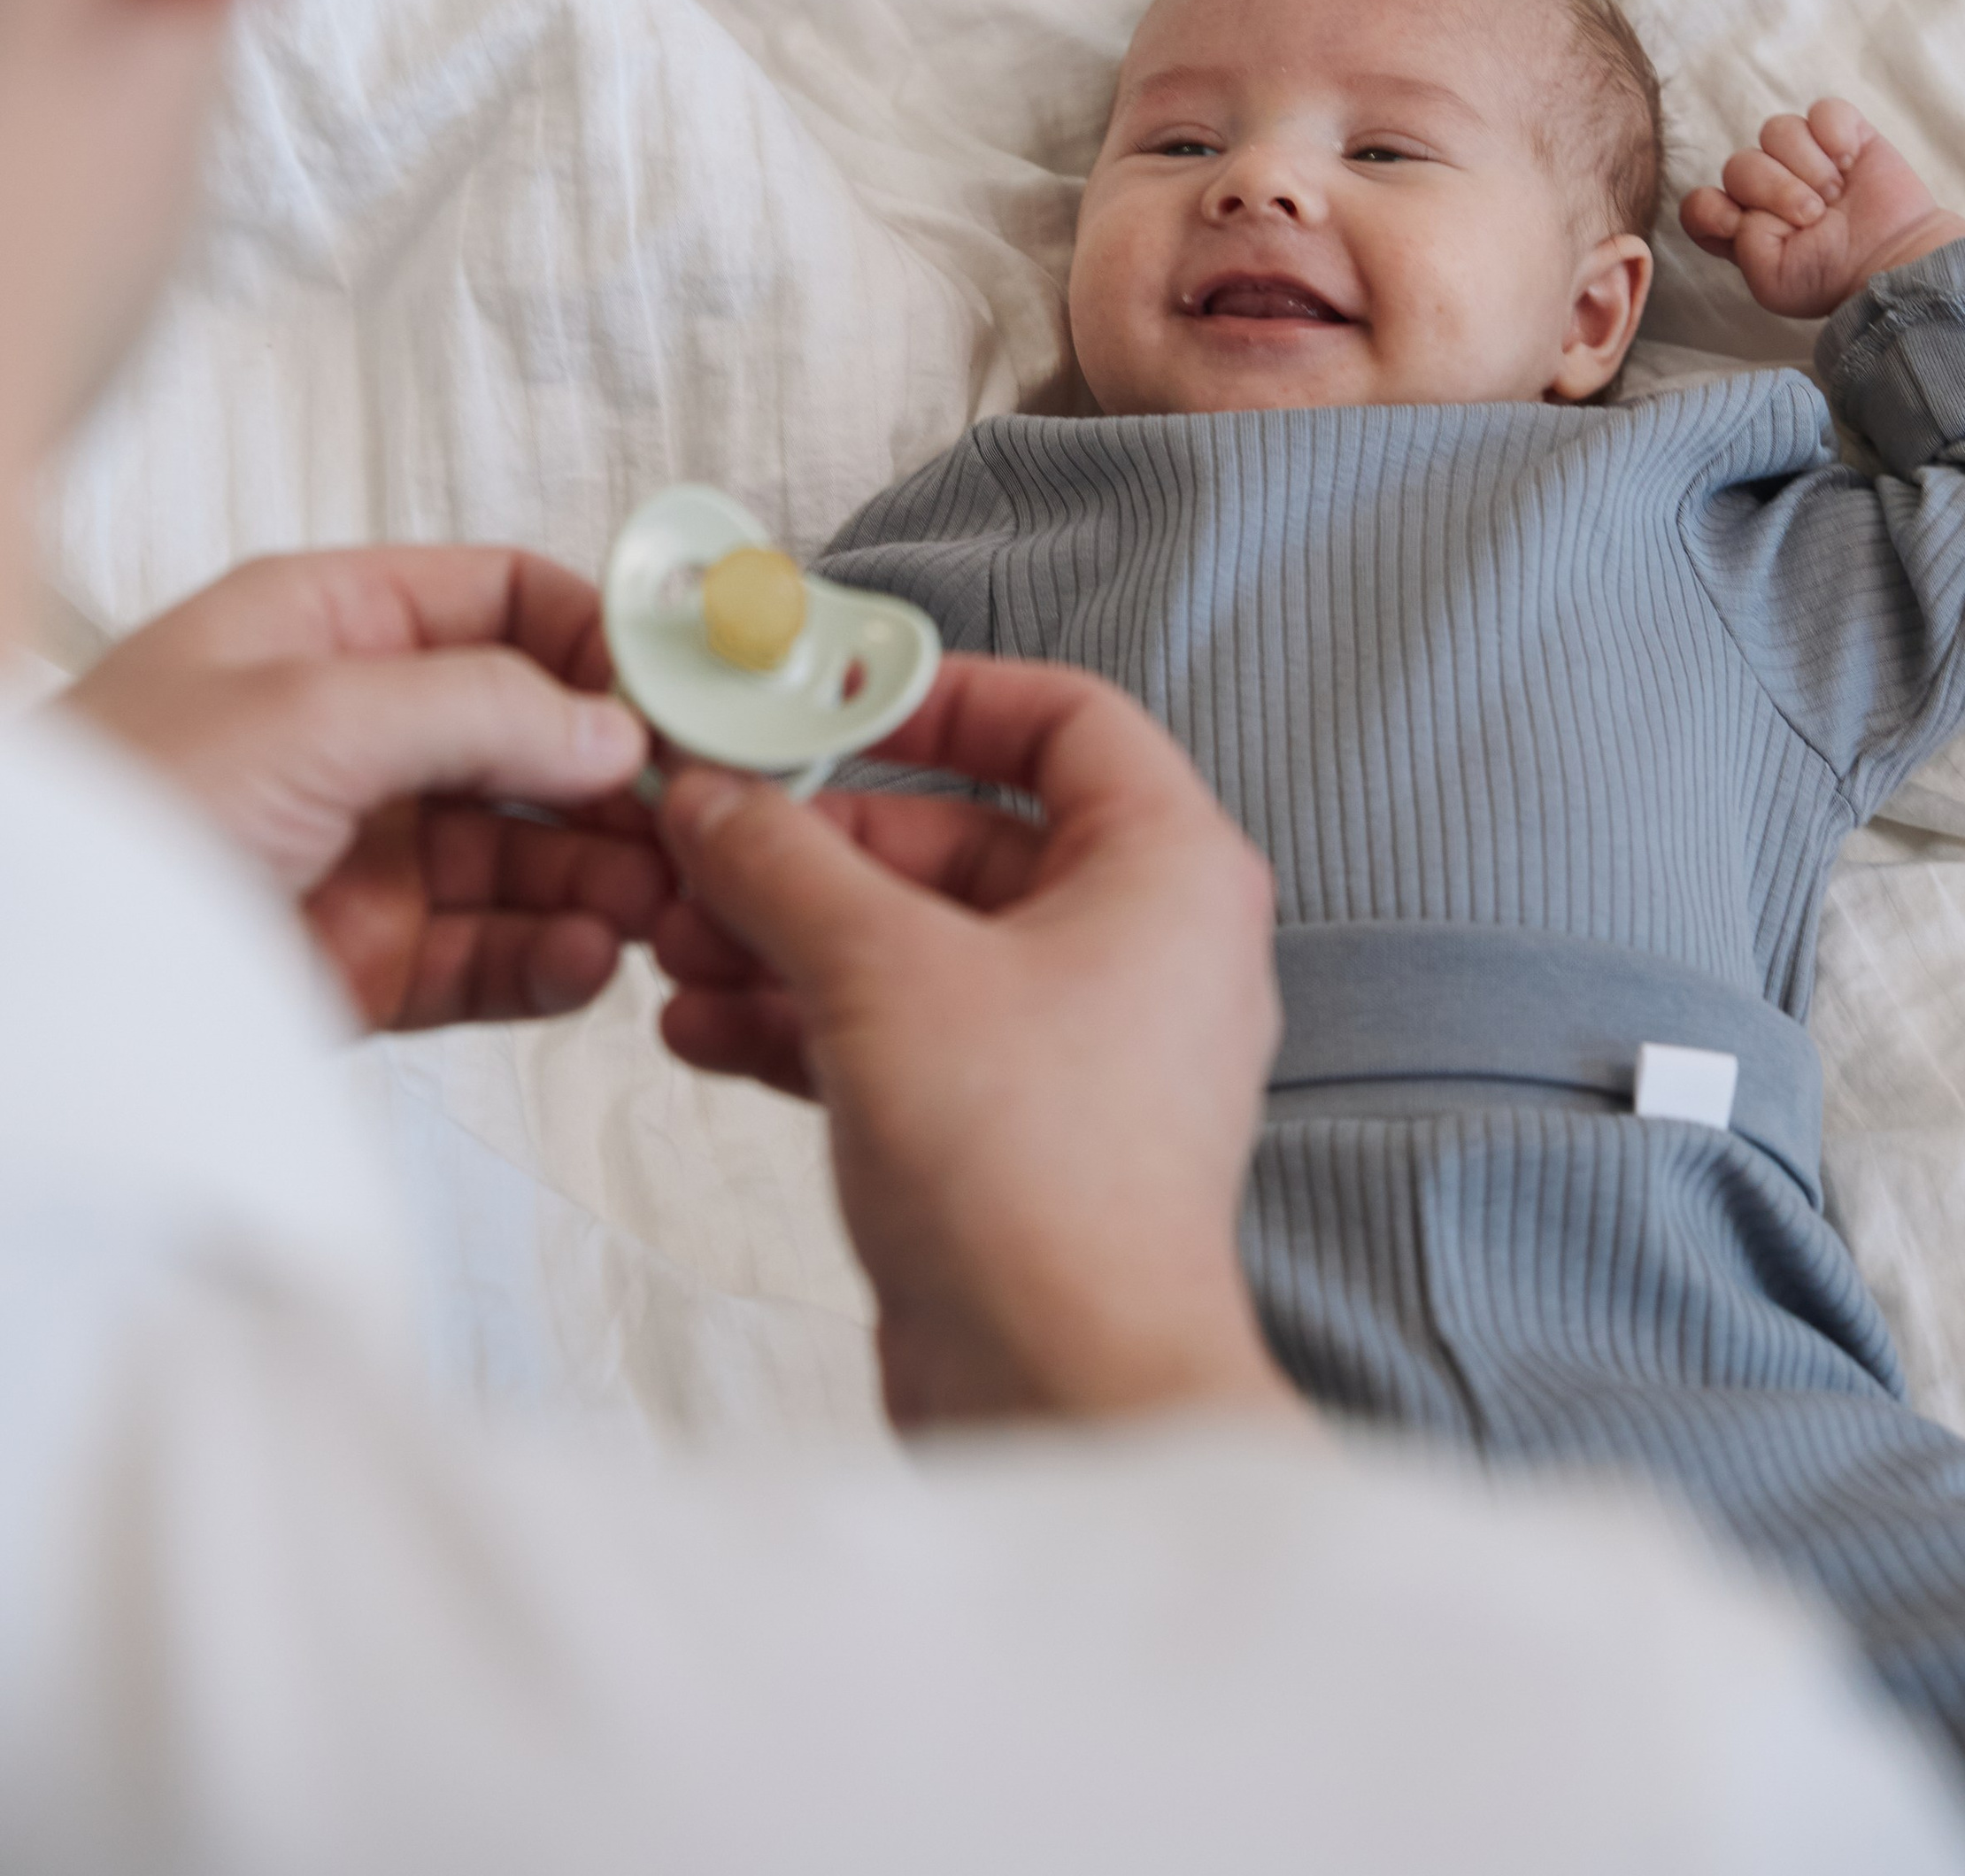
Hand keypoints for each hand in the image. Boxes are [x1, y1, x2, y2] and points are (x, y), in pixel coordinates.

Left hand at [75, 548, 665, 1029]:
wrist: (32, 978)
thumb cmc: (118, 810)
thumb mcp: (308, 714)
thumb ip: (475, 708)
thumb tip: (609, 726)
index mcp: (330, 630)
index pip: (503, 604)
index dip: (594, 642)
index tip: (673, 694)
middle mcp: (357, 733)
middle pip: (532, 737)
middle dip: (617, 777)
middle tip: (693, 818)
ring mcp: (365, 851)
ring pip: (526, 854)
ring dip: (600, 875)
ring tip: (656, 903)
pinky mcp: (366, 961)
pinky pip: (488, 954)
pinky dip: (548, 961)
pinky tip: (586, 962)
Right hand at [652, 657, 1299, 1433]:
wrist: (1065, 1393)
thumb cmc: (1036, 1179)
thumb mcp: (879, 973)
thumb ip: (785, 863)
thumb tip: (713, 797)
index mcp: (1167, 867)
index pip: (1064, 719)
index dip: (943, 696)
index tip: (829, 699)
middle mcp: (1141, 945)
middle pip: (964, 837)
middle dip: (819, 845)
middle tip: (706, 845)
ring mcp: (1079, 1045)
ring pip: (919, 945)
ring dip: (791, 937)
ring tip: (674, 943)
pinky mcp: (1017, 1133)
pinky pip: (906, 1037)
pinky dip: (810, 1024)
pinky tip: (702, 1027)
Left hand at [1680, 98, 1964, 320]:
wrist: (1897, 266)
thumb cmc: (1833, 279)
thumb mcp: (1772, 281)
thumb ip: (1740, 243)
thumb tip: (1744, 206)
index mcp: (1743, 226)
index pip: (1700, 202)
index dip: (1714, 210)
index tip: (1739, 226)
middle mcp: (1768, 189)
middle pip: (1739, 164)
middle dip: (1776, 190)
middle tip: (1814, 216)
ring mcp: (1805, 159)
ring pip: (1776, 130)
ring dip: (1807, 165)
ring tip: (1835, 194)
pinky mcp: (1844, 136)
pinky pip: (1822, 111)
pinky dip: (1834, 133)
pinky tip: (1850, 164)